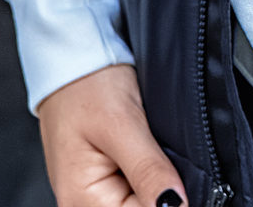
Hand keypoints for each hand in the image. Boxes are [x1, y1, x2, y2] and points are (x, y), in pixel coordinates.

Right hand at [38, 64, 185, 206]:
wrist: (71, 60)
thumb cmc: (86, 85)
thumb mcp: (122, 123)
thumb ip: (148, 170)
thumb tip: (177, 205)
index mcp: (82, 201)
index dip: (169, 200)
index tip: (181, 174)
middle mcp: (81, 206)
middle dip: (161, 191)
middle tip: (161, 153)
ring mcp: (91, 197)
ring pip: (136, 203)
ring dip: (153, 184)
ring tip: (151, 148)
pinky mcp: (101, 184)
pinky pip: (132, 193)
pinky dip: (146, 179)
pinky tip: (148, 156)